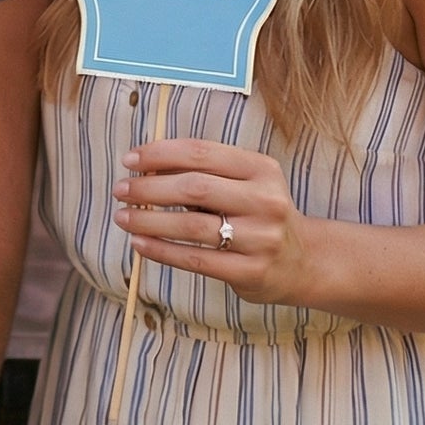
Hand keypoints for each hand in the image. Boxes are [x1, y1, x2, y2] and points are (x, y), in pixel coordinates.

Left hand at [115, 137, 310, 304]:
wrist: (303, 261)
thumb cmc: (257, 213)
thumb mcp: (243, 183)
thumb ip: (202, 171)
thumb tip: (143, 166)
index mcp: (262, 168)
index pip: (201, 152)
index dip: (159, 153)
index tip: (129, 160)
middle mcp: (266, 201)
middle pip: (194, 187)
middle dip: (149, 188)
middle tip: (120, 189)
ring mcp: (262, 239)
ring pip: (192, 226)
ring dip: (149, 221)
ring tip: (122, 217)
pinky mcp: (252, 272)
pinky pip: (197, 260)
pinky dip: (162, 250)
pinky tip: (139, 243)